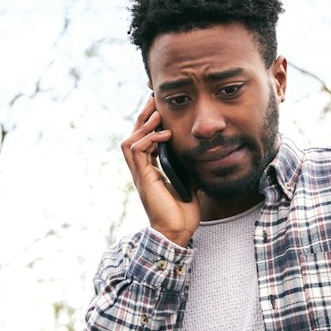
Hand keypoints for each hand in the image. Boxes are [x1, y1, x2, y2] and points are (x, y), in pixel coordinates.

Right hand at [121, 94, 198, 246]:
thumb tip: (200, 150)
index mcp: (150, 169)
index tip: (160, 108)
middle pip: (134, 136)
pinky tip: (164, 135)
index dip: (149, 123)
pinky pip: (137, 150)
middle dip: (143, 117)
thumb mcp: (190, 180)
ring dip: (143, 125)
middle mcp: (142, 170)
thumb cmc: (183, 211)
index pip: (144, 140)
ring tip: (156, 115)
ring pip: (130, 141)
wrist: (177, 230)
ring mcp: (140, 174)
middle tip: (153, 100)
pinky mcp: (143, 178)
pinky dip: (148, 139)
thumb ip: (189, 165)